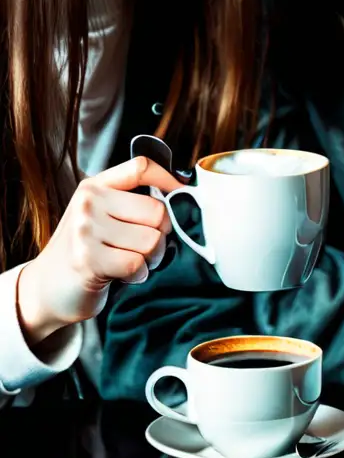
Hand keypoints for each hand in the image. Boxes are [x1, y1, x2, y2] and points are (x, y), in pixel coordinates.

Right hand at [16, 157, 181, 344]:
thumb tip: (183, 194)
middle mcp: (89, 202)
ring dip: (150, 259)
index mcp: (95, 186)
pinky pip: (137, 264)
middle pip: (158, 211)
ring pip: (152, 241)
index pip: (141, 167)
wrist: (46, 290)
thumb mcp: (102, 217)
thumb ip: (133, 203)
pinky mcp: (88, 259)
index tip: (183, 195)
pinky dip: (138, 275)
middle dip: (161, 236)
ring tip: (128, 262)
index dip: (170, 181)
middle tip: (141, 248)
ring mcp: (86, 229)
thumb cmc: (86, 253)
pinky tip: (119, 276)